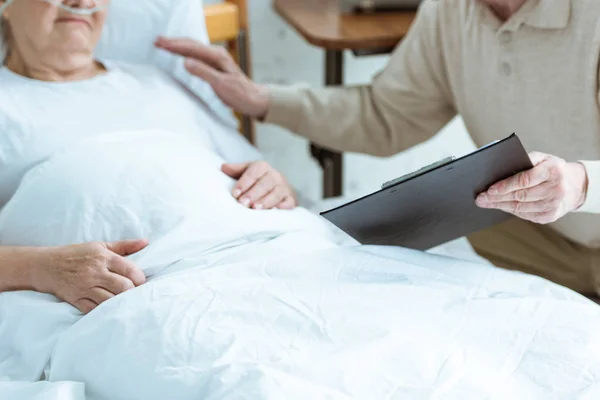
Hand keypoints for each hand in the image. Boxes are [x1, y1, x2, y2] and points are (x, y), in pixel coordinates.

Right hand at [33, 239, 147, 313]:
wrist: (46, 265)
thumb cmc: (76, 254)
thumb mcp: (100, 246)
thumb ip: (124, 246)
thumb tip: (146, 242)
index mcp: (103, 257)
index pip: (130, 271)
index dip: (140, 279)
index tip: (142, 282)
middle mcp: (95, 272)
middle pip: (123, 287)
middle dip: (133, 292)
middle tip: (135, 293)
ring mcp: (85, 287)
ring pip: (111, 300)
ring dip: (121, 302)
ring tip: (125, 302)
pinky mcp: (76, 299)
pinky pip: (95, 309)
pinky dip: (105, 311)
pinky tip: (111, 309)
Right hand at [154, 37, 269, 118]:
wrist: (253, 99)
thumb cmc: (240, 93)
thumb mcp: (221, 84)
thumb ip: (203, 72)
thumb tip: (185, 61)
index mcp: (217, 56)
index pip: (192, 47)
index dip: (175, 45)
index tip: (161, 44)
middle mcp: (216, 55)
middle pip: (191, 45)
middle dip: (173, 43)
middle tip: (157, 41)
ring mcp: (215, 60)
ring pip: (193, 50)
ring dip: (178, 47)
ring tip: (163, 45)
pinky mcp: (214, 66)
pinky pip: (196, 56)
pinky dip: (185, 53)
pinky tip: (179, 54)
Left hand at [222, 161, 296, 209]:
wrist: (279, 187)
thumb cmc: (257, 180)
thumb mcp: (246, 172)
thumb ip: (236, 170)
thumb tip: (223, 167)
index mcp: (263, 167)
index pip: (254, 172)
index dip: (244, 182)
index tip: (235, 194)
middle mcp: (275, 175)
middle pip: (266, 183)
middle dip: (254, 193)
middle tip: (243, 203)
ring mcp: (285, 187)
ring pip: (276, 193)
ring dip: (266, 201)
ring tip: (255, 209)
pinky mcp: (291, 199)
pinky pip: (288, 203)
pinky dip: (282, 207)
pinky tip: (273, 212)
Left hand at [476, 152, 587, 223]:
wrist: (574, 186)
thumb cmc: (551, 169)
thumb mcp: (542, 158)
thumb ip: (523, 161)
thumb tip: (498, 170)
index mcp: (553, 170)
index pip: (525, 180)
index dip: (505, 186)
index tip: (490, 189)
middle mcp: (556, 189)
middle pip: (520, 196)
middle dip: (497, 198)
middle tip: (480, 198)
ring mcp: (554, 204)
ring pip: (520, 207)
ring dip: (500, 206)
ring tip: (485, 203)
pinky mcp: (550, 216)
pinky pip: (525, 215)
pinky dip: (510, 210)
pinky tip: (499, 206)